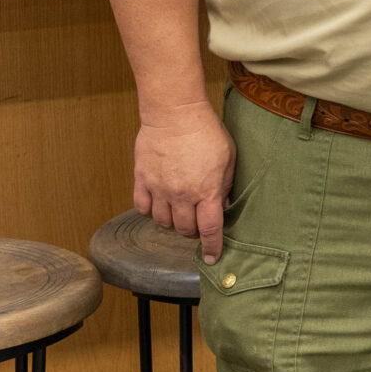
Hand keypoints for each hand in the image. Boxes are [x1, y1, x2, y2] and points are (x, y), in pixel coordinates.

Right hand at [133, 99, 236, 263]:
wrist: (175, 113)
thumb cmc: (206, 132)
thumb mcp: (228, 158)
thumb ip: (224, 185)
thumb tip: (223, 205)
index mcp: (206, 190)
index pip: (209, 229)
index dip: (211, 247)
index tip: (211, 258)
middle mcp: (181, 195)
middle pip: (185, 229)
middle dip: (193, 233)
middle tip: (197, 226)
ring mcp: (159, 189)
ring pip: (163, 223)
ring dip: (173, 224)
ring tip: (180, 213)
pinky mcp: (142, 180)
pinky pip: (143, 208)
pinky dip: (152, 213)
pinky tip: (160, 206)